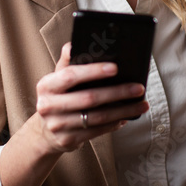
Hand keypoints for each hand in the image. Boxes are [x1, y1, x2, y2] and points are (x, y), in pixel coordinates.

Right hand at [32, 42, 147, 153]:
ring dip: (123, 111)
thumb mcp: (56, 79)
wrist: (45, 132)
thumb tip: (73, 45)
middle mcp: (48, 106)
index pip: (70, 75)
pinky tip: (126, 117)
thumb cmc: (57, 98)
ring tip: (141, 105)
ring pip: (97, 117)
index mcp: (46, 86)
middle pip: (88, 98)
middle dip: (117, 92)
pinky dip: (114, 123)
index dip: (93, 71)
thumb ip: (67, 63)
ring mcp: (58, 125)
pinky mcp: (68, 140)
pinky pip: (97, 131)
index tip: (115, 67)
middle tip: (138, 88)